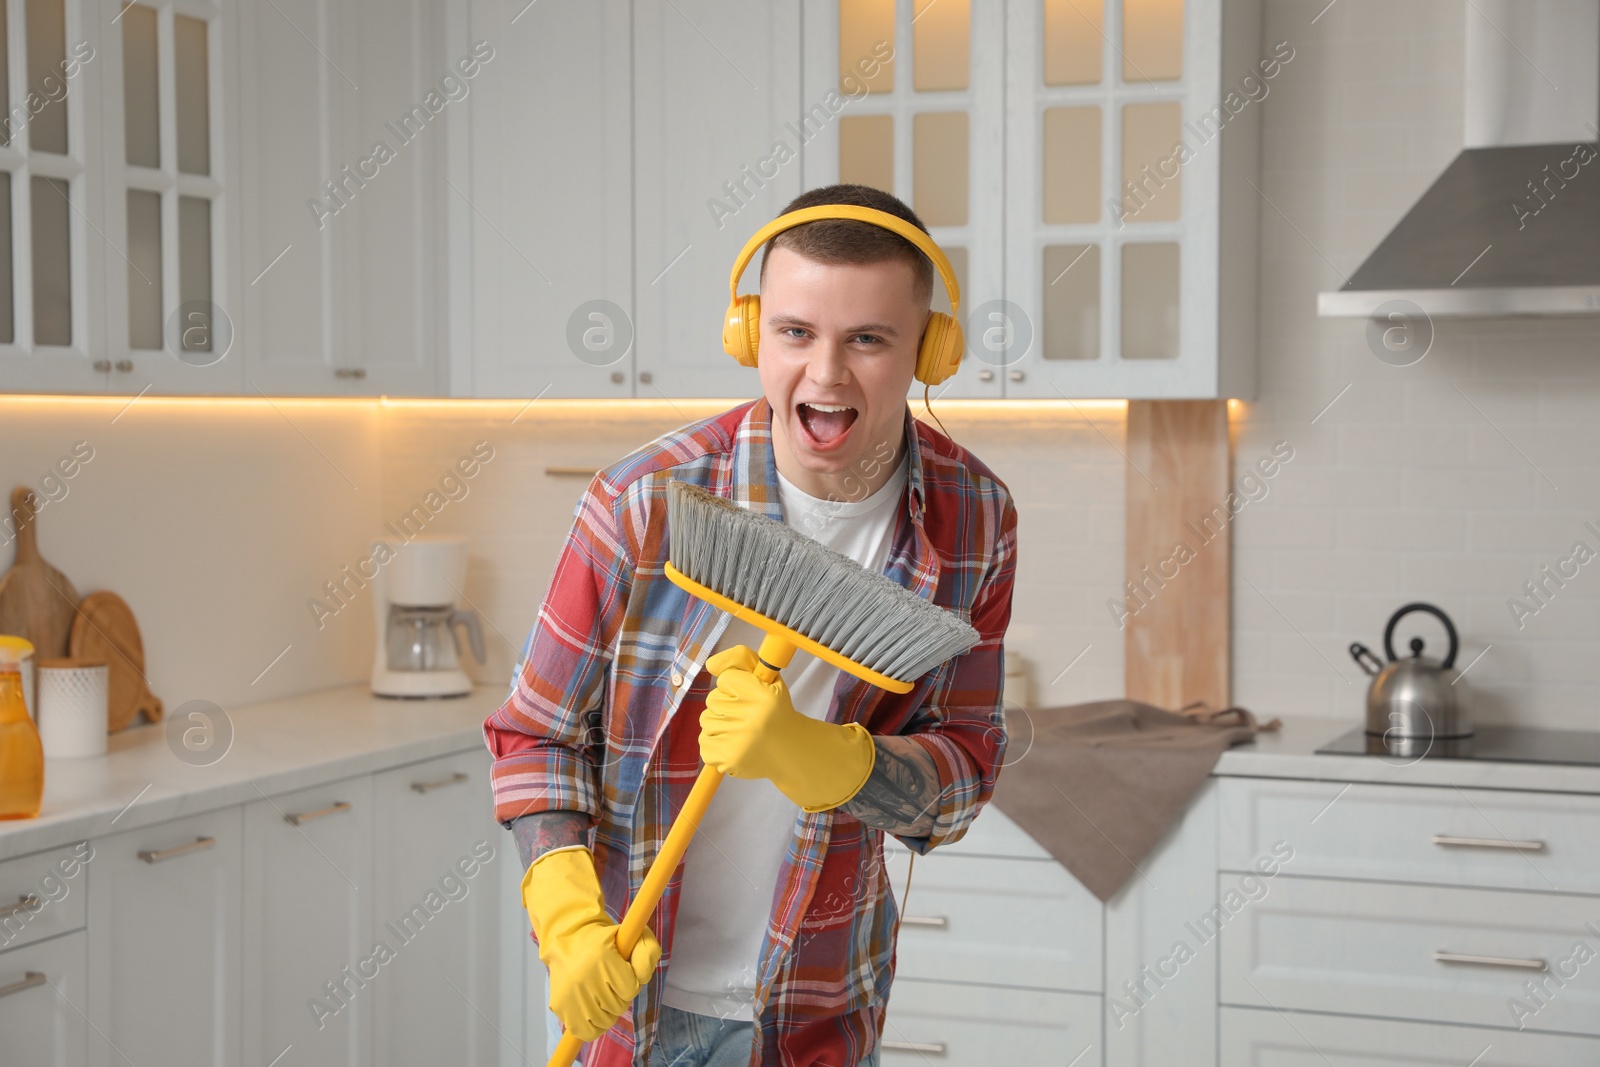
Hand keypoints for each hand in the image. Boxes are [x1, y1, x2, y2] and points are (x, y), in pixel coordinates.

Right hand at [521, 848, 660, 1041]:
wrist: (561, 930)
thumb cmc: (596, 929)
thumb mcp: (624, 931)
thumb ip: (644, 947)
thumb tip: (648, 952)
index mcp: (600, 958)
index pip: (633, 980)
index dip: (637, 969)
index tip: (629, 971)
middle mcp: (585, 979)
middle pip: (623, 1000)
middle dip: (625, 986)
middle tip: (617, 969)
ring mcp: (571, 996)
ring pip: (606, 1016)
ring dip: (610, 1005)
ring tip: (604, 984)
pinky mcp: (562, 1007)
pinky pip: (585, 1027)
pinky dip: (591, 1021)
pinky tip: (592, 1006)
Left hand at [700, 645, 875, 811]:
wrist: (790, 750)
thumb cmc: (775, 711)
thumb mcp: (769, 678)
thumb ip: (741, 659)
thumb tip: (710, 664)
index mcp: (761, 695)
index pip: (725, 679)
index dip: (734, 686)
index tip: (748, 695)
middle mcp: (749, 717)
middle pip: (713, 699)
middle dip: (726, 705)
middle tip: (744, 714)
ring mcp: (737, 741)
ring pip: (706, 720)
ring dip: (719, 723)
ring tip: (739, 729)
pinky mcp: (727, 759)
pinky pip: (704, 742)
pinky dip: (715, 742)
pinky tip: (733, 744)